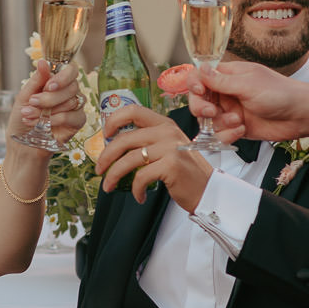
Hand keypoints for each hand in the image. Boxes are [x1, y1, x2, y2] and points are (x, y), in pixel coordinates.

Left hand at [9, 61, 84, 149]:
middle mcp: (69, 93)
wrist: (21, 144)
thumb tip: (43, 62)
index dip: (63, 76)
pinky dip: (56, 119)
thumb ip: (36, 80)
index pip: (71, 70)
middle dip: (49, 97)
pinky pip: (73, 116)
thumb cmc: (22, 118)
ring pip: (71, 101)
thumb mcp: (24, 96)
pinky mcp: (77, 122)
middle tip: (32, 102)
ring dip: (48, 109)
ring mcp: (75, 107)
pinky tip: (43, 124)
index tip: (49, 86)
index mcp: (57, 82)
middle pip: (71, 87)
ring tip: (29, 115)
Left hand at [94, 107, 214, 208]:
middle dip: (106, 156)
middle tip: (99, 170)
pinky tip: (138, 196)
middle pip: (124, 139)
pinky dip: (135, 189)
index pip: (133, 111)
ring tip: (109, 186)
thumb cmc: (185, 172)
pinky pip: (140, 177)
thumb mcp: (168, 147)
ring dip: (113, 175)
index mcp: (164, 124)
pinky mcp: (171, 165)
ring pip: (128, 159)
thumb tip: (115, 147)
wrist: (209, 190)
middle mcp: (167, 132)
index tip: (105, 134)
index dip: (113, 120)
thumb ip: (149, 141)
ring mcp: (170, 147)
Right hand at [194, 61, 308, 143]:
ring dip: (220, 122)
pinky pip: (221, 134)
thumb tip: (200, 69)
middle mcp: (227, 93)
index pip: (200, 76)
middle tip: (211, 111)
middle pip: (199, 100)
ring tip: (238, 121)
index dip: (194, 84)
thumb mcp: (248, 84)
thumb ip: (221, 81)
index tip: (199, 91)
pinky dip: (228, 134)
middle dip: (200, 107)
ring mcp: (231, 111)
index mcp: (229, 75)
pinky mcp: (236, 128)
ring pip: (208, 120)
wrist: (300, 115)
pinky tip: (242, 130)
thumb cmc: (280, 93)